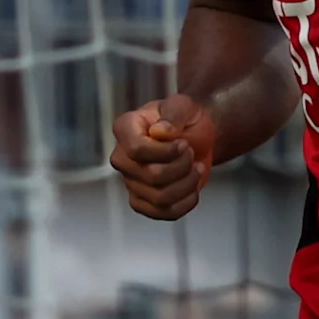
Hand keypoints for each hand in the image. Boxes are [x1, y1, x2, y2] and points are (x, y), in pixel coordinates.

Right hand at [111, 94, 216, 219]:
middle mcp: (122, 157)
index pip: (137, 150)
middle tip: (192, 154)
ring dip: (188, 184)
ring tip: (196, 169)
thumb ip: (173, 114)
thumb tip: (160, 133)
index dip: (167, 151)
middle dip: (182, 166)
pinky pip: (163, 213)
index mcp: (125, 128)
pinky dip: (186, 203)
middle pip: (152, 176)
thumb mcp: (184, 106)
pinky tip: (193, 188)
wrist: (195, 138)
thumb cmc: (185, 119)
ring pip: (160, 198)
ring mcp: (130, 181)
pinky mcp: (142, 201)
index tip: (184, 143)